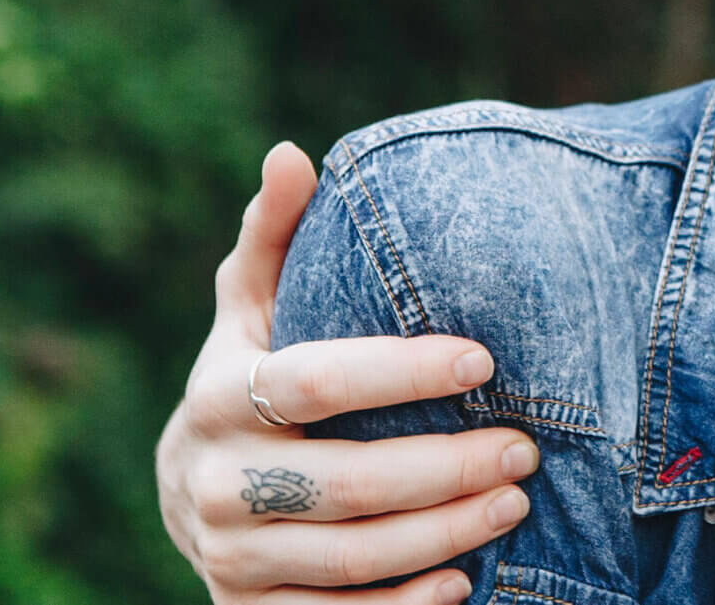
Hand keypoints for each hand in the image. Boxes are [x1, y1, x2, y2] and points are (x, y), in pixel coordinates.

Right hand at [155, 142, 539, 603]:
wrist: (188, 492)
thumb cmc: (249, 374)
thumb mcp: (251, 307)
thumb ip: (275, 235)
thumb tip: (292, 152)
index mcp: (219, 397)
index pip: (317, 384)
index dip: (401, 372)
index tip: (484, 358)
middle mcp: (216, 482)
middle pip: (345, 484)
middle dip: (446, 467)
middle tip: (525, 447)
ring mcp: (231, 555)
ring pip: (349, 557)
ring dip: (442, 535)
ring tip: (516, 503)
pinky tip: (462, 582)